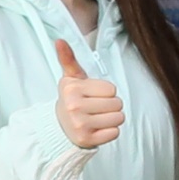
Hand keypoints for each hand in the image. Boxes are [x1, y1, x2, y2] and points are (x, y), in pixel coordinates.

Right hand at [49, 36, 123, 152]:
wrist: (61, 127)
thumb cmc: (73, 99)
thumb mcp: (71, 78)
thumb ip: (68, 59)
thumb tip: (60, 40)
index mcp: (72, 89)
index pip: (112, 89)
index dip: (106, 92)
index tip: (91, 96)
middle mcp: (74, 106)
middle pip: (117, 103)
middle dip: (111, 106)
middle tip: (95, 108)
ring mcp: (80, 125)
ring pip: (119, 118)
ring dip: (112, 119)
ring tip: (97, 118)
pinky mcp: (87, 140)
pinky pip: (115, 132)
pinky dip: (109, 132)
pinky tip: (97, 129)